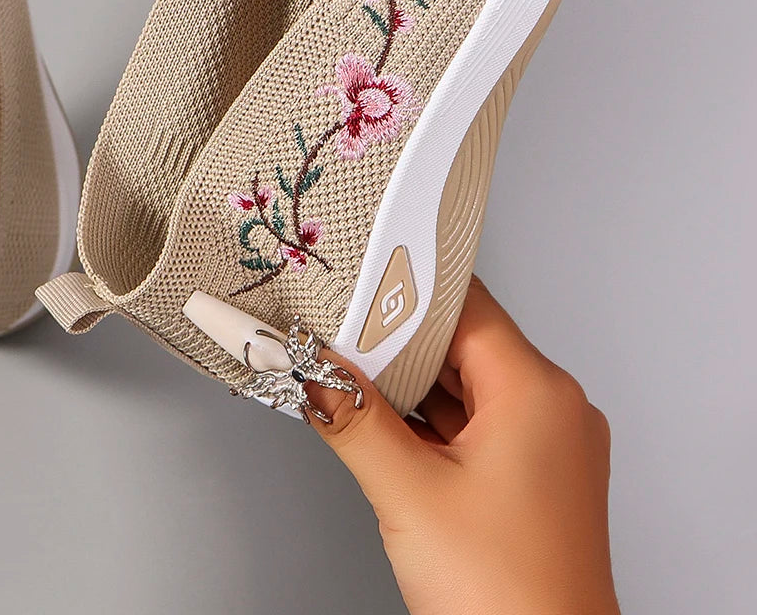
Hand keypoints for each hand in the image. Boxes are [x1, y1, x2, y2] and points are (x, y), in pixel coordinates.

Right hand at [311, 277, 618, 614]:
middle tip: (335, 336)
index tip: (352, 284)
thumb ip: (353, 421)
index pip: (463, 306)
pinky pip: (476, 423)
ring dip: (409, 386)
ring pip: (466, 385)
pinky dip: (430, 421)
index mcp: (538, 393)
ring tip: (350, 382)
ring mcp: (548, 445)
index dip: (403, 293)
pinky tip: (384, 426)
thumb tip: (313, 373)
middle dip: (396, 344)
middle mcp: (554, 409)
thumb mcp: (408, 495)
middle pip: (462, 343)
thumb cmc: (509, 599)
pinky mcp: (535, 477)